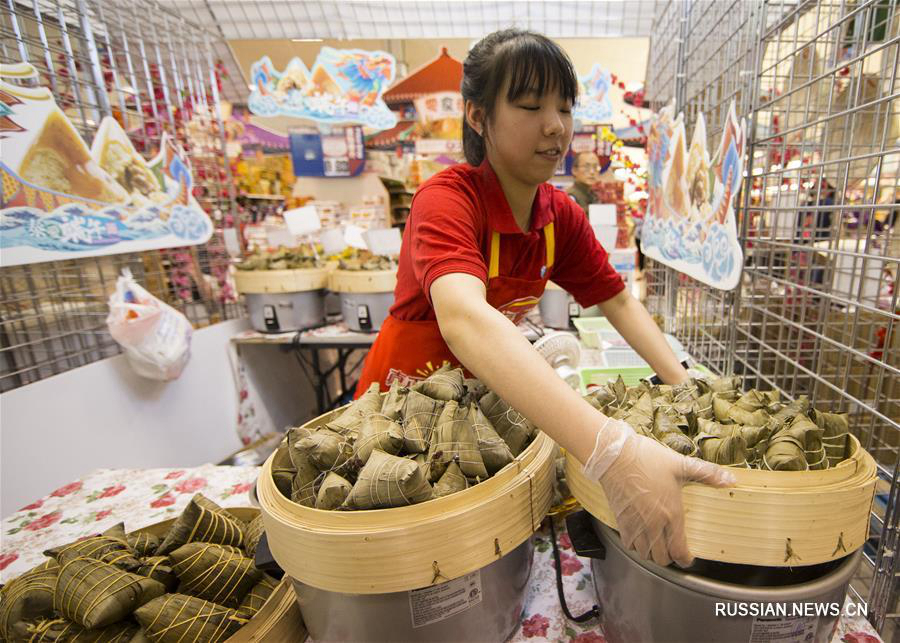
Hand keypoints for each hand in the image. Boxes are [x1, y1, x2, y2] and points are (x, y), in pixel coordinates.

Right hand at [583, 418, 735, 567]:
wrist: (614, 455)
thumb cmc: (647, 458)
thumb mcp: (680, 464)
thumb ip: (707, 474)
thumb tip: (731, 480)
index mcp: (671, 513)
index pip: (679, 551)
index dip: (685, 559)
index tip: (689, 557)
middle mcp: (653, 524)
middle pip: (662, 558)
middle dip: (670, 558)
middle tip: (674, 550)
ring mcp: (635, 524)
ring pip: (645, 554)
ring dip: (653, 553)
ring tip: (658, 545)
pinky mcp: (621, 521)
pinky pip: (629, 544)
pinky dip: (636, 545)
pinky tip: (640, 536)